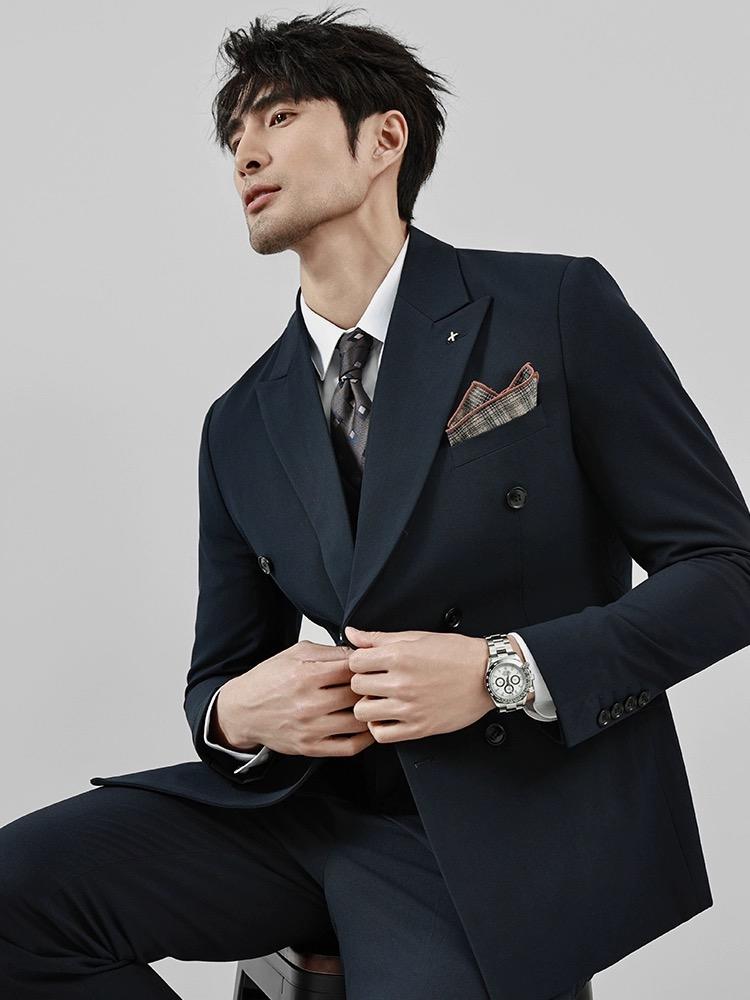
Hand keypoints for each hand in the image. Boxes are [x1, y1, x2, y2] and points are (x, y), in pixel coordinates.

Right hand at [214, 640, 374, 757]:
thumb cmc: (268, 679)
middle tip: (375, 685)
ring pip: (357, 721)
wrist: (242, 711)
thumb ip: (328, 651)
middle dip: (369, 688)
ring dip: (370, 712)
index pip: (351, 669)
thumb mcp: (295, 653)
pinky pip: (349, 746)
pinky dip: (365, 738)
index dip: (364, 666)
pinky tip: (368, 727)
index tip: (369, 666)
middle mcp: (308, 703)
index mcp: (305, 675)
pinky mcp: (311, 747)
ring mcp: (310, 728)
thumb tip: (358, 653)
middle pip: (356, 694)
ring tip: (372, 704)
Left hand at [345, 625, 495, 742]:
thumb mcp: (417, 637)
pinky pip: (381, 735)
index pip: (354, 662)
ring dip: (368, 705)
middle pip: (356, 687)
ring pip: (362, 713)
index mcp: (399, 656)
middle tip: (375, 681)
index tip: (368, 664)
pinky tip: (388, 716)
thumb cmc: (457, 654)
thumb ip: (379, 638)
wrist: (488, 675)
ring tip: (380, 699)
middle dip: (362, 682)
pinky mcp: (419, 728)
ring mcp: (409, 708)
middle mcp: (402, 683)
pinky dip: (379, 727)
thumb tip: (352, 634)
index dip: (359, 662)